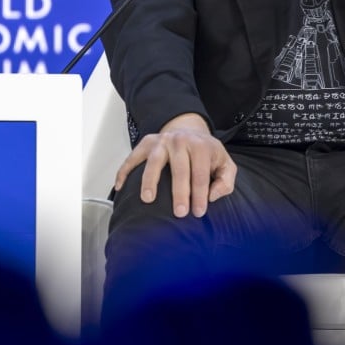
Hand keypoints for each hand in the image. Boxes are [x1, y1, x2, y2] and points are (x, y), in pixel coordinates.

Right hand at [112, 113, 236, 217]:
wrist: (190, 131)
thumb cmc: (207, 154)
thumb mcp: (225, 164)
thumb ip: (225, 181)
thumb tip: (212, 196)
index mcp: (200, 146)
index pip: (200, 173)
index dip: (200, 194)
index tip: (198, 212)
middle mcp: (179, 141)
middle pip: (179, 169)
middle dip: (179, 192)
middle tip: (179, 213)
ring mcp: (161, 141)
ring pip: (154, 161)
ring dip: (150, 180)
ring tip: (148, 199)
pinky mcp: (146, 143)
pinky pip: (132, 158)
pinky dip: (124, 171)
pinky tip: (119, 187)